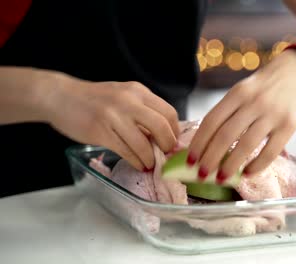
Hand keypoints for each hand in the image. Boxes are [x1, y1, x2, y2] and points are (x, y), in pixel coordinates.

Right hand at [44, 75, 178, 170]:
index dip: (175, 131)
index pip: (168, 112)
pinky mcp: (100, 132)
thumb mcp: (123, 97)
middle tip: (166, 155)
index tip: (173, 143)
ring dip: (150, 158)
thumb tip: (163, 135)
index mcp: (138, 91)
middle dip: (167, 145)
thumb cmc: (94, 99)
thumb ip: (142, 111)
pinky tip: (139, 165)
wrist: (60, 96)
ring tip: (150, 164)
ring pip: (143, 142)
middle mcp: (129, 101)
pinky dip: (137, 161)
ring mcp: (114, 116)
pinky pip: (126, 151)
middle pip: (161, 126)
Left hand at [188, 50, 295, 182]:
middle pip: (225, 135)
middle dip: (210, 158)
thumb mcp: (241, 91)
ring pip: (246, 145)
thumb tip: (205, 144)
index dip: (198, 143)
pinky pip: (270, 152)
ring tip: (220, 178)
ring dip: (230, 166)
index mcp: (237, 94)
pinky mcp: (289, 126)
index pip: (212, 121)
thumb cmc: (262, 87)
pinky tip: (246, 173)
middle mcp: (253, 103)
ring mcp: (272, 114)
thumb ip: (226, 112)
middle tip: (201, 174)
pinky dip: (256, 166)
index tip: (190, 160)